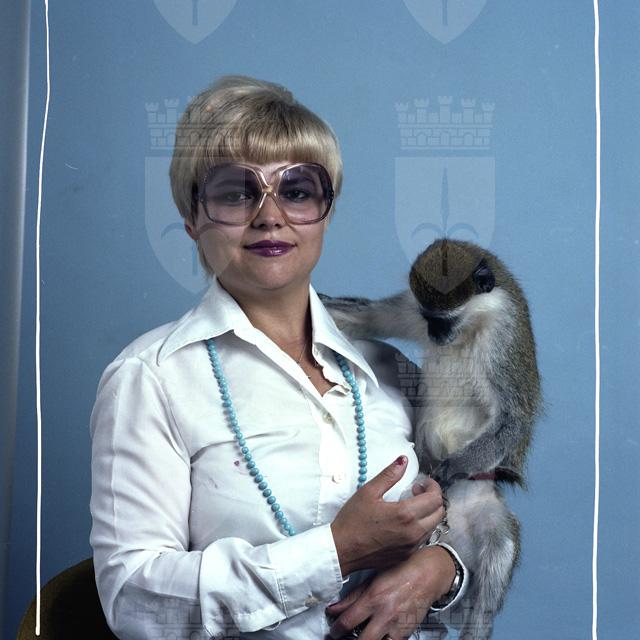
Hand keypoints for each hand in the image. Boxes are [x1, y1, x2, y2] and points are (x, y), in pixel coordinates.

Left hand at [326, 545, 455, 639]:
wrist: (426, 575)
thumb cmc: (397, 573)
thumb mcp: (372, 580)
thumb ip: (352, 596)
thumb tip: (333, 609)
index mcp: (373, 598)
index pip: (348, 621)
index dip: (336, 630)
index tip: (333, 632)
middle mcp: (384, 614)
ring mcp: (397, 626)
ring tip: (359, 638)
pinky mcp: (406, 633)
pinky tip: (377, 637)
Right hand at [330, 456, 445, 574]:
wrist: (342, 550)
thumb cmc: (352, 521)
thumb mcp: (369, 491)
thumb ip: (389, 475)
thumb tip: (403, 461)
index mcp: (405, 514)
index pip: (435, 498)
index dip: (433, 486)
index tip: (423, 481)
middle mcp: (413, 533)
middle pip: (439, 513)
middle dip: (433, 498)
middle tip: (416, 491)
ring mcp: (411, 547)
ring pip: (433, 527)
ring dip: (428, 513)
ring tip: (410, 505)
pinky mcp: (406, 556)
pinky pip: (423, 539)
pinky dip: (421, 527)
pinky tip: (405, 522)